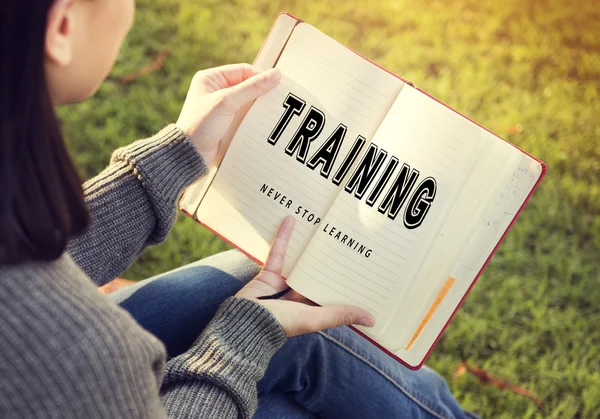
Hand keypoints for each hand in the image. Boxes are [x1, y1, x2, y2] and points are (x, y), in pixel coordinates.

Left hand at [176, 63, 280, 165]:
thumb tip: (275, 74)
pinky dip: (255, 117)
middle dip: (262, 92)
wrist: (190, 155)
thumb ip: (252, 88)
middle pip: (247, 85)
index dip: (261, 76)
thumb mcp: (226, 102)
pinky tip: (265, 120)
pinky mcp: (226, 122)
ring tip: (274, 110)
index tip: (278, 84)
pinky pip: (245, 114)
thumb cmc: (201, 125)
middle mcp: (216, 90)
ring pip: (248, 101)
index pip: (243, 71)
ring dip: (260, 105)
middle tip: (279, 97)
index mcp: (211, 78)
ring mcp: (222, 107)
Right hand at [236, 216, 375, 336]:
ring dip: (308, 247)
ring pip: (299, 262)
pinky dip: (284, 238)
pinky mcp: (268, 274)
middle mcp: (299, 297)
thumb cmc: (282, 324)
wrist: (244, 322)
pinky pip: (279, 253)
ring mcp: (283, 284)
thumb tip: (373, 320)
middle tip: (345, 238)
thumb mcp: (315, 318)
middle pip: (317, 274)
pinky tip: (291, 220)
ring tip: (321, 227)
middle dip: (329, 260)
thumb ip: (341, 315)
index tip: (362, 266)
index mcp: (312, 309)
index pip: (332, 292)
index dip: (346, 281)